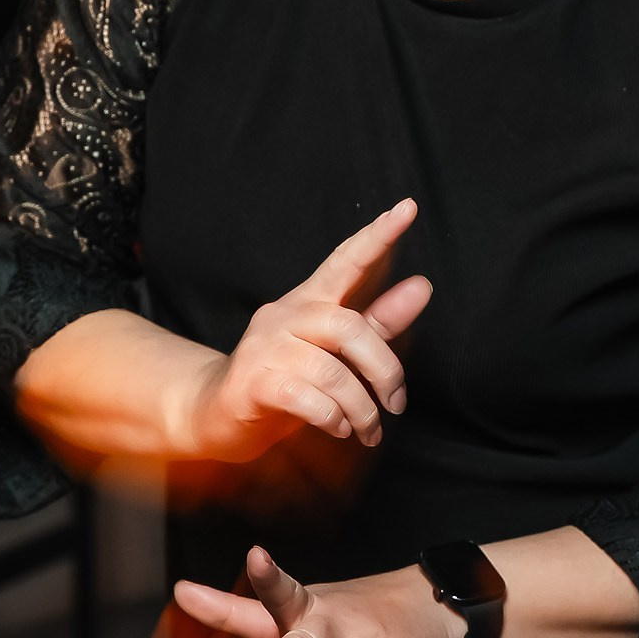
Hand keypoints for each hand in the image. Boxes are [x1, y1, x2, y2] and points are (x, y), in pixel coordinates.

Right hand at [14, 199, 430, 481]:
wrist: (215, 415)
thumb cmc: (286, 380)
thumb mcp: (336, 351)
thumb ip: (379, 321)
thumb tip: (423, 286)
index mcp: (309, 302)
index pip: (346, 261)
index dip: (377, 237)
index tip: (408, 208)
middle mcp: (285, 316)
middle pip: (348, 328)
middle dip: (384, 370)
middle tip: (396, 403)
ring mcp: (265, 349)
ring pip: (333, 373)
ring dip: (361, 409)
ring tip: (368, 429)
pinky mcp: (253, 383)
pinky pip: (308, 399)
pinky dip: (333, 418)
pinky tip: (338, 428)